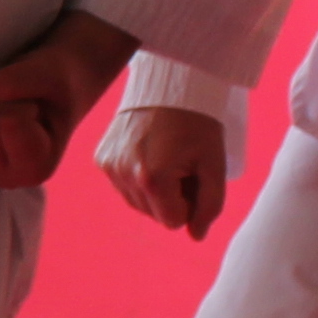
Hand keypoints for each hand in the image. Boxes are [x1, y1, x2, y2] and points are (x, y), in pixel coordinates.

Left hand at [0, 8, 135, 193]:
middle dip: (0, 97)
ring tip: (6, 96)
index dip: (22, 103)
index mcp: (33, 169)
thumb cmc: (59, 85)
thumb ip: (25, 80)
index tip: (38, 107)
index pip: (7, 123)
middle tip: (20, 98)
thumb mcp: (54, 75)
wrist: (50, 84)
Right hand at [95, 104, 227, 238]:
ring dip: (154, 190)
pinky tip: (149, 153)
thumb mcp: (214, 164)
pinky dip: (138, 177)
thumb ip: (210, 205)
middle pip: (154, 215)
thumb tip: (196, 235)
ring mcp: (110, 166)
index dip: (190, 203)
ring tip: (166, 157)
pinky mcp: (102, 157)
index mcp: (153, 179)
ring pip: (137, 203)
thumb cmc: (197, 123)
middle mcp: (125, 175)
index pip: (174, 221)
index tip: (194, 174)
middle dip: (172, 197)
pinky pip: (123, 185)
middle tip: (182, 163)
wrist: (168, 82)